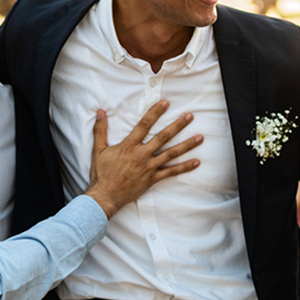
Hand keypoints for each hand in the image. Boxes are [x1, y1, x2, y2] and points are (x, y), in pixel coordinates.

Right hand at [84, 101, 201, 218]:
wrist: (105, 197)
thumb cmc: (101, 174)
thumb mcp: (98, 150)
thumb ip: (100, 130)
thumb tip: (100, 112)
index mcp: (128, 146)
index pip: (144, 125)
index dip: (155, 112)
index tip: (165, 103)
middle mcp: (141, 155)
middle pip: (163, 137)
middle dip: (177, 125)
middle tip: (190, 116)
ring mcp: (149, 167)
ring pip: (171, 154)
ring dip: (187, 145)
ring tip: (200, 137)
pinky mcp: (152, 179)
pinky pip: (171, 172)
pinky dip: (184, 167)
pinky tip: (196, 162)